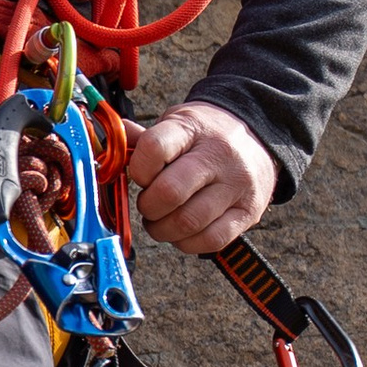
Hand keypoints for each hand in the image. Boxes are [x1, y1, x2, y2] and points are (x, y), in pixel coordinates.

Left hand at [126, 100, 277, 255]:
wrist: (257, 136)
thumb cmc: (205, 135)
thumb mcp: (175, 124)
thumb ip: (142, 140)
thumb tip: (109, 150)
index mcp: (192, 129)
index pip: (155, 149)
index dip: (138, 170)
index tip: (139, 177)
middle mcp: (218, 156)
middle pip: (170, 192)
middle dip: (148, 206)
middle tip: (148, 205)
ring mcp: (237, 186)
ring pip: (189, 221)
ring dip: (164, 229)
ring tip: (161, 221)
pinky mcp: (249, 212)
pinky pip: (212, 239)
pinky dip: (187, 243)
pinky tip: (182, 232)